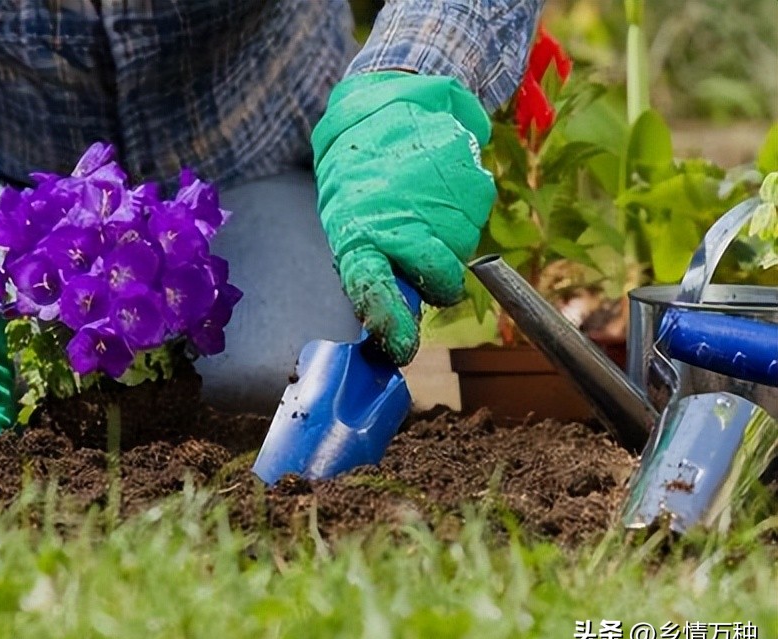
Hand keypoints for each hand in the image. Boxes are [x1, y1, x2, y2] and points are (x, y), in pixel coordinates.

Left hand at [312, 72, 495, 364]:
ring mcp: (443, 206)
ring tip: (422, 205)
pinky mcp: (474, 185)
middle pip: (441, 282)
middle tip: (426, 262)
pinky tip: (439, 188)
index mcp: (359, 234)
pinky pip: (476, 220)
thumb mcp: (350, 220)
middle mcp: (403, 223)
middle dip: (440, 284)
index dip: (390, 321)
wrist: (386, 103)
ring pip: (462, 252)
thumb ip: (373, 264)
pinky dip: (462, 213)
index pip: (373, 290)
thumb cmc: (361, 176)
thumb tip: (396, 314)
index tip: (401, 346)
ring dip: (448, 241)